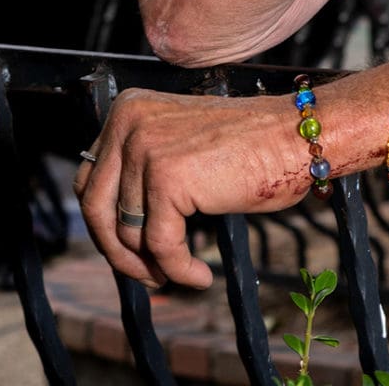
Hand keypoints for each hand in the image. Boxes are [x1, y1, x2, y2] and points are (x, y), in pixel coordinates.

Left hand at [73, 88, 302, 290]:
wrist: (298, 136)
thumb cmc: (252, 146)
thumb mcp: (181, 145)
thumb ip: (142, 169)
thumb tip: (111, 229)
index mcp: (127, 109)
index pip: (91, 180)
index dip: (105, 225)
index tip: (130, 251)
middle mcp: (128, 123)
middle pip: (95, 208)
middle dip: (118, 252)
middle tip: (148, 275)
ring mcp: (145, 149)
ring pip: (125, 232)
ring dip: (149, 265)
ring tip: (176, 274)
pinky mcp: (166, 179)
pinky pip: (160, 245)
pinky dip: (177, 270)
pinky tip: (199, 278)